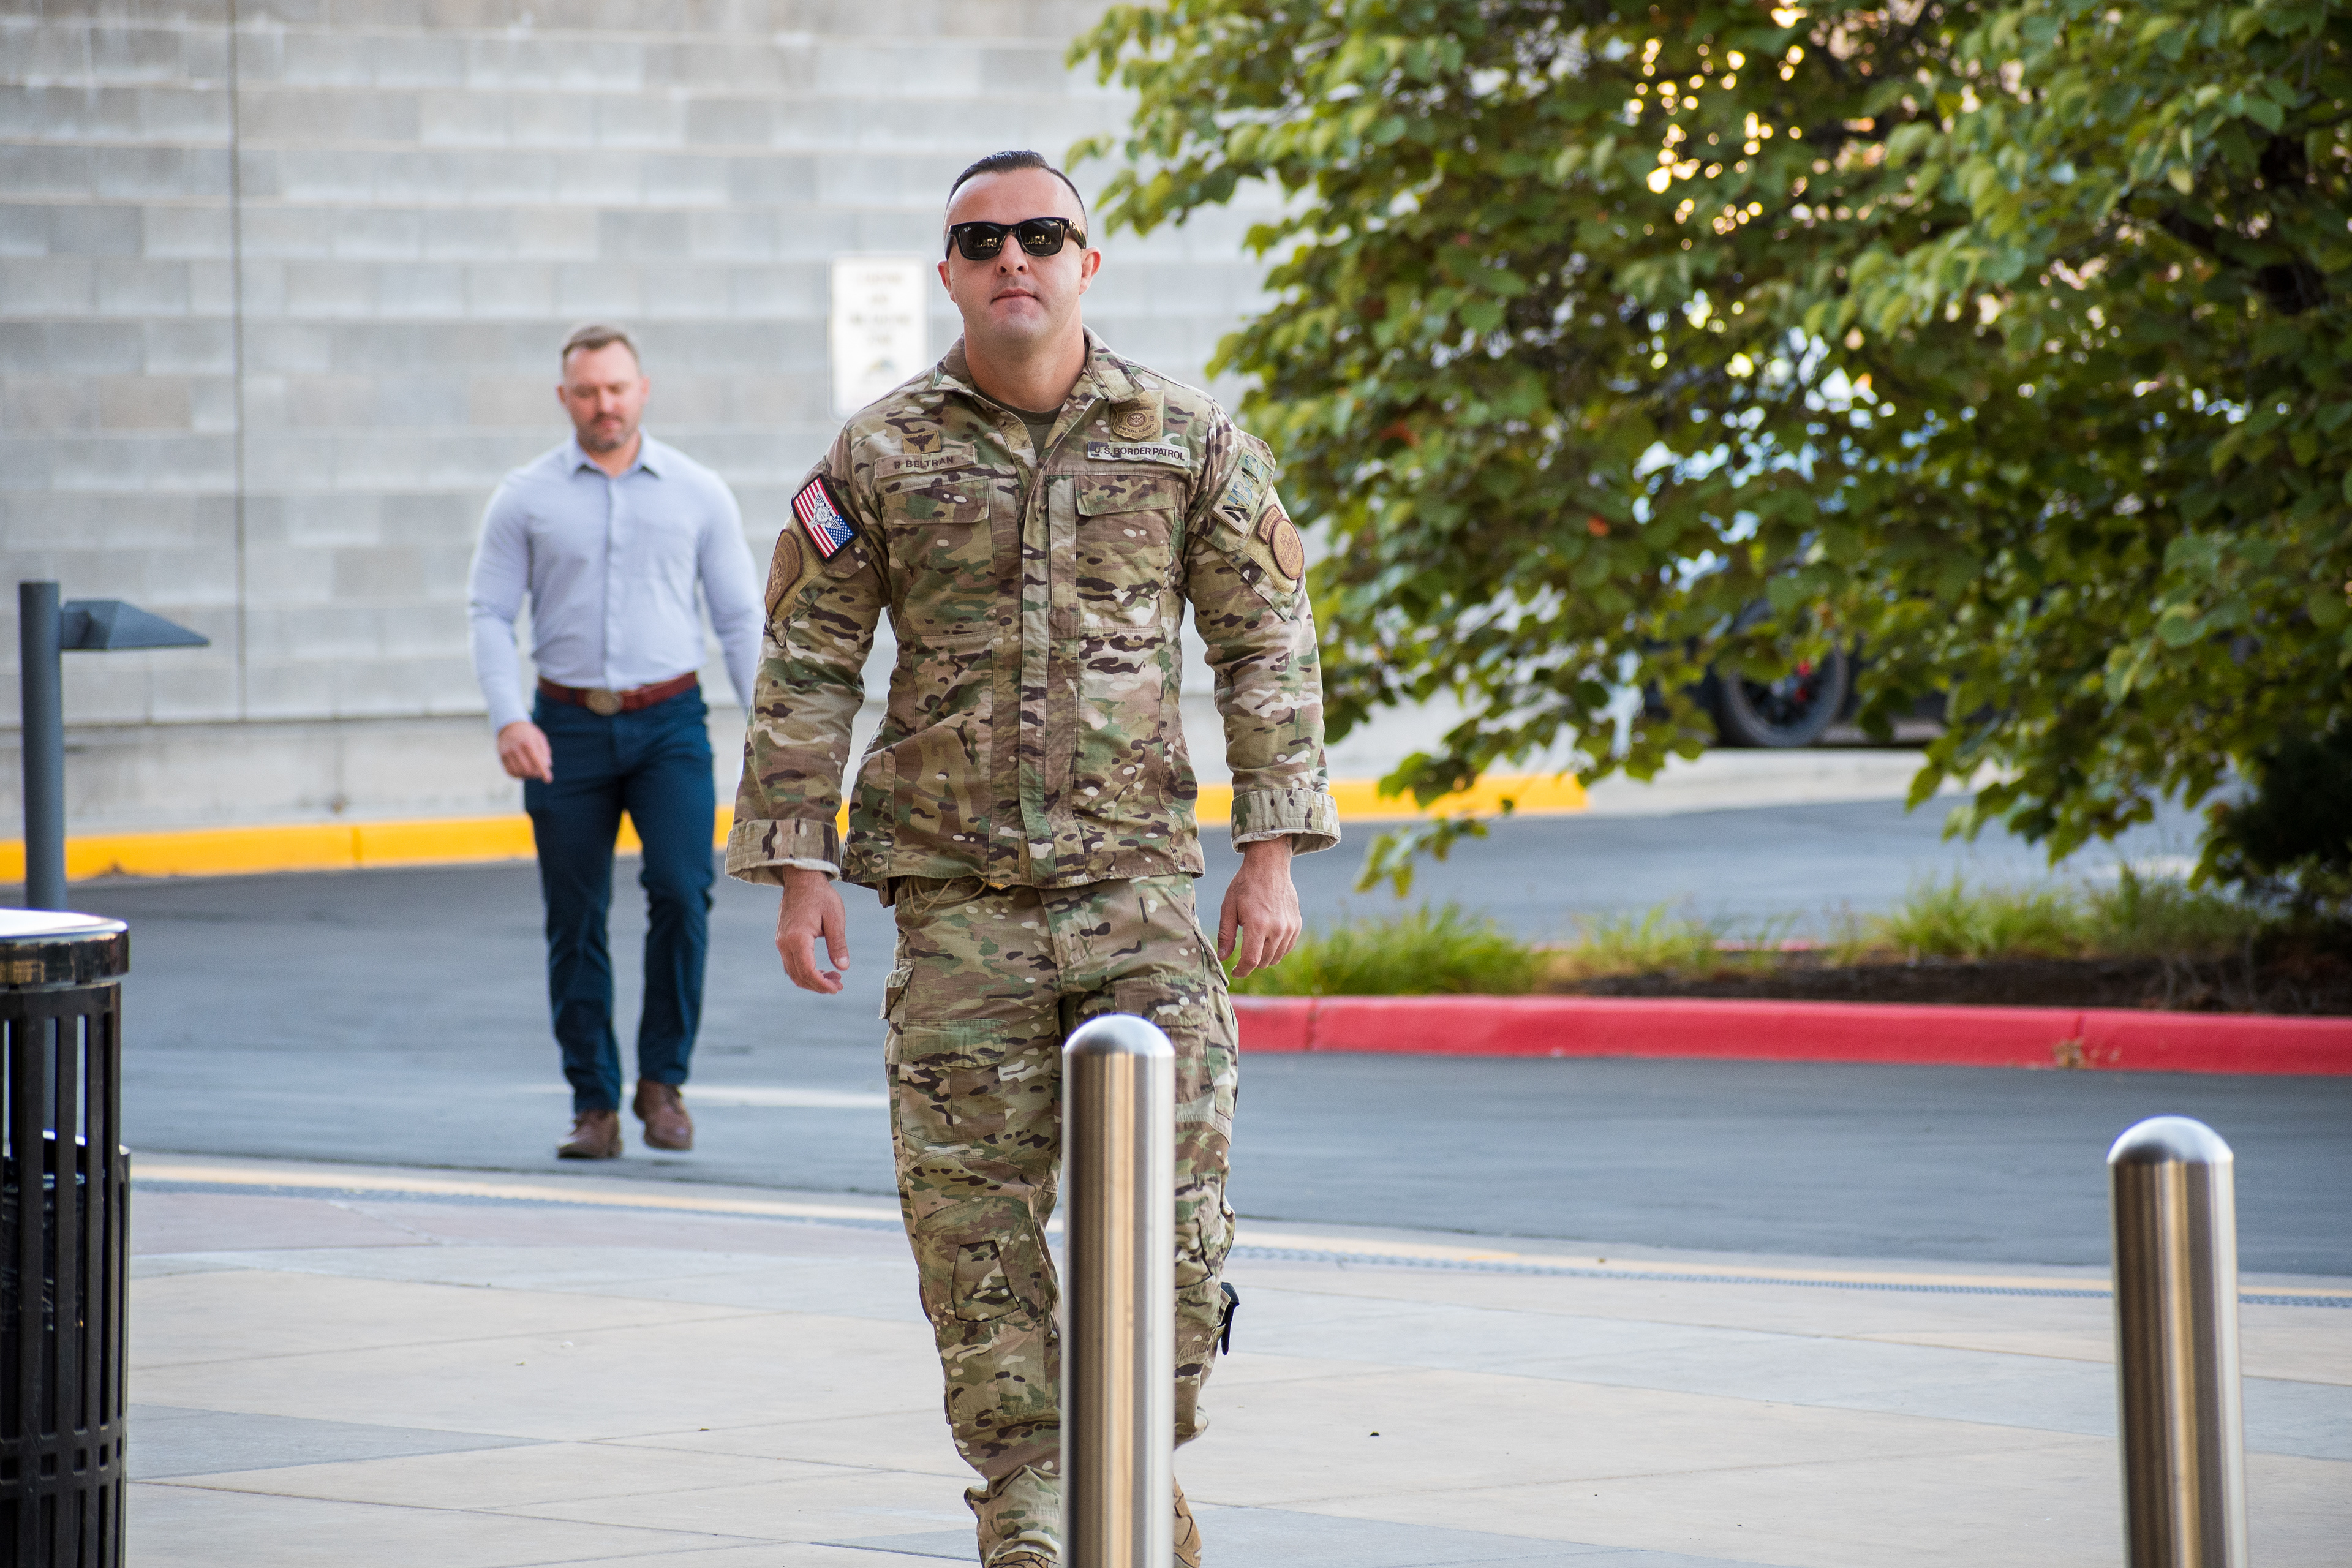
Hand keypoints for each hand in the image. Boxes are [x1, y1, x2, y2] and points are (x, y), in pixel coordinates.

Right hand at [495, 720, 552, 782]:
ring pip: (518, 772)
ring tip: (531, 773)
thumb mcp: (540, 738)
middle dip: (536, 774)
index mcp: (528, 742)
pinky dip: (517, 776)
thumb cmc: (529, 733)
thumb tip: (547, 766)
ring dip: (527, 776)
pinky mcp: (501, 756)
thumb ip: (545, 752)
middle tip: (539, 773)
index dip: (543, 772)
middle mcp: (516, 748)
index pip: (537, 761)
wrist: (510, 725)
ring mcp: (507, 752)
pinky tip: (522, 774)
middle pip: (528, 769)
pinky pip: (510, 772)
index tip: (548, 780)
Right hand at [776, 866, 849, 993]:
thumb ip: (838, 944)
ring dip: (811, 980)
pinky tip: (820, 970)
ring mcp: (781, 942)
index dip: (822, 984)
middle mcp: (784, 943)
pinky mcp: (782, 940)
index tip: (837, 988)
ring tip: (832, 979)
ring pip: (792, 972)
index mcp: (797, 938)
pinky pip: (790, 963)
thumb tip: (843, 967)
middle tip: (838, 986)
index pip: (808, 971)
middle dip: (818, 985)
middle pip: (798, 975)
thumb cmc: (820, 896)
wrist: (802, 879)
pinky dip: (804, 971)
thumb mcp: (835, 918)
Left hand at [1217, 837, 1301, 977]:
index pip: (1251, 960)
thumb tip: (1223, 957)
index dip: (1241, 971)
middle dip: (1251, 963)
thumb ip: (1226, 935)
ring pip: (1276, 957)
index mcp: (1258, 924)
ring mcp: (1290, 927)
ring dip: (1264, 957)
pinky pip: (1286, 948)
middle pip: (1264, 961)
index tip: (1235, 972)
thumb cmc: (1245, 885)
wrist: (1269, 866)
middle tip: (1242, 953)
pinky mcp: (1297, 925)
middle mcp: (1277, 928)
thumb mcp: (1228, 907)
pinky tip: (1267, 939)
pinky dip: (1276, 949)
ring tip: (1254, 943)